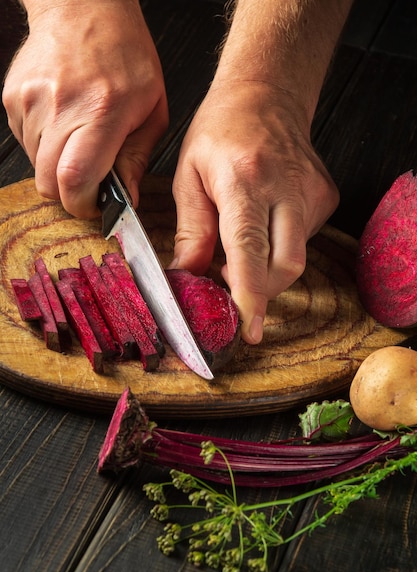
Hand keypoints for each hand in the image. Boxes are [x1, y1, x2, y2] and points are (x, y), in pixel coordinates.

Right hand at [2, 0, 167, 216]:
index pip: (76, 180)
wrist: (83, 7)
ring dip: (57, 167)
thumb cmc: (125, 54)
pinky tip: (63, 123)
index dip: (83, 205)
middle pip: (49, 183)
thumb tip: (127, 198)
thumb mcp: (152, 109)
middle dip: (70, 193)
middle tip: (89, 180)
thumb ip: (137, 158)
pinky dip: (44, 146)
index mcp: (101, 111)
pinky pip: (26, 144)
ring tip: (78, 140)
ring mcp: (30, 102)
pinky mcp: (13, 99)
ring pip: (36, 167)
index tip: (96, 204)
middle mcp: (60, 107)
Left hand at [171, 79, 338, 343]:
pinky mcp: (325, 197)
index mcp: (243, 180)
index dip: (248, 293)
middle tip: (232, 283)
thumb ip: (190, 231)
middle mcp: (285, 188)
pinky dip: (279, 246)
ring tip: (243, 239)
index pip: (248, 248)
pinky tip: (265, 221)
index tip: (249, 327)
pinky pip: (302, 242)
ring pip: (294, 258)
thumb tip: (188, 277)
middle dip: (259, 291)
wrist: (266, 94)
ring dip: (265, 267)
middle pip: (285, 266)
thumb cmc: (221, 131)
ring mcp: (311, 193)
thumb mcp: (189, 176)